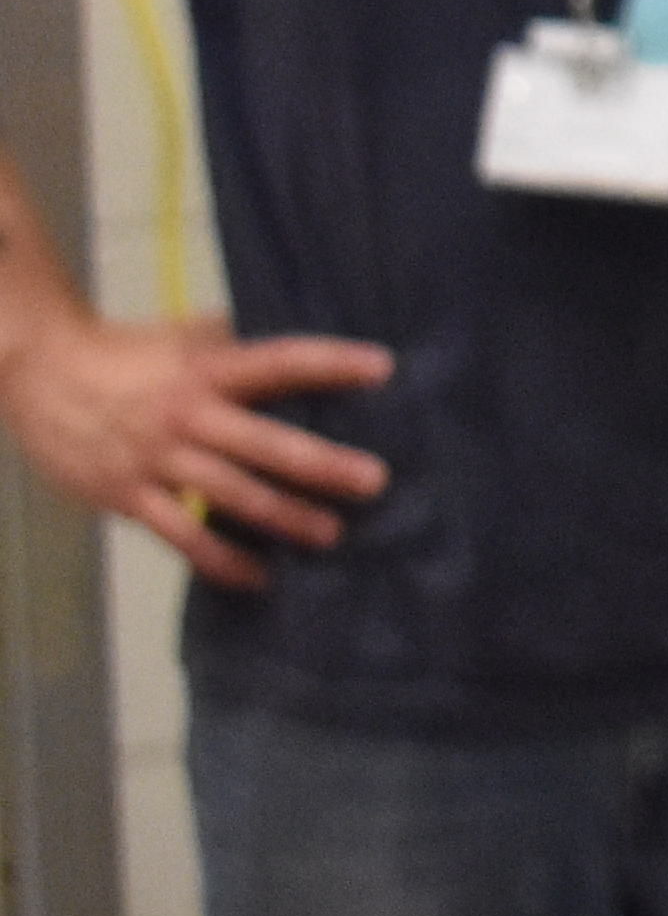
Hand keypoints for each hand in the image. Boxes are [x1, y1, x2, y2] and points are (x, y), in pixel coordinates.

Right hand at [0, 309, 391, 590]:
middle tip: (375, 481)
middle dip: (322, 465)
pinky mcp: (129, 498)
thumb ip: (234, 347)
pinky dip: (222, 561)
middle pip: (265, 443)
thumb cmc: (124, 354)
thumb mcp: (183, 338)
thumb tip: (295, 350)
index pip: (279, 362)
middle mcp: (187, 415)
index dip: (330, 363)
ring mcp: (157, 460)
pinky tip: (260, 577)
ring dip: (285, 518)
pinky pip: (183, 537)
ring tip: (331, 534)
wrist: (37, 375)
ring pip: (232, 496)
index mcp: (206, 369)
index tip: (382, 368)